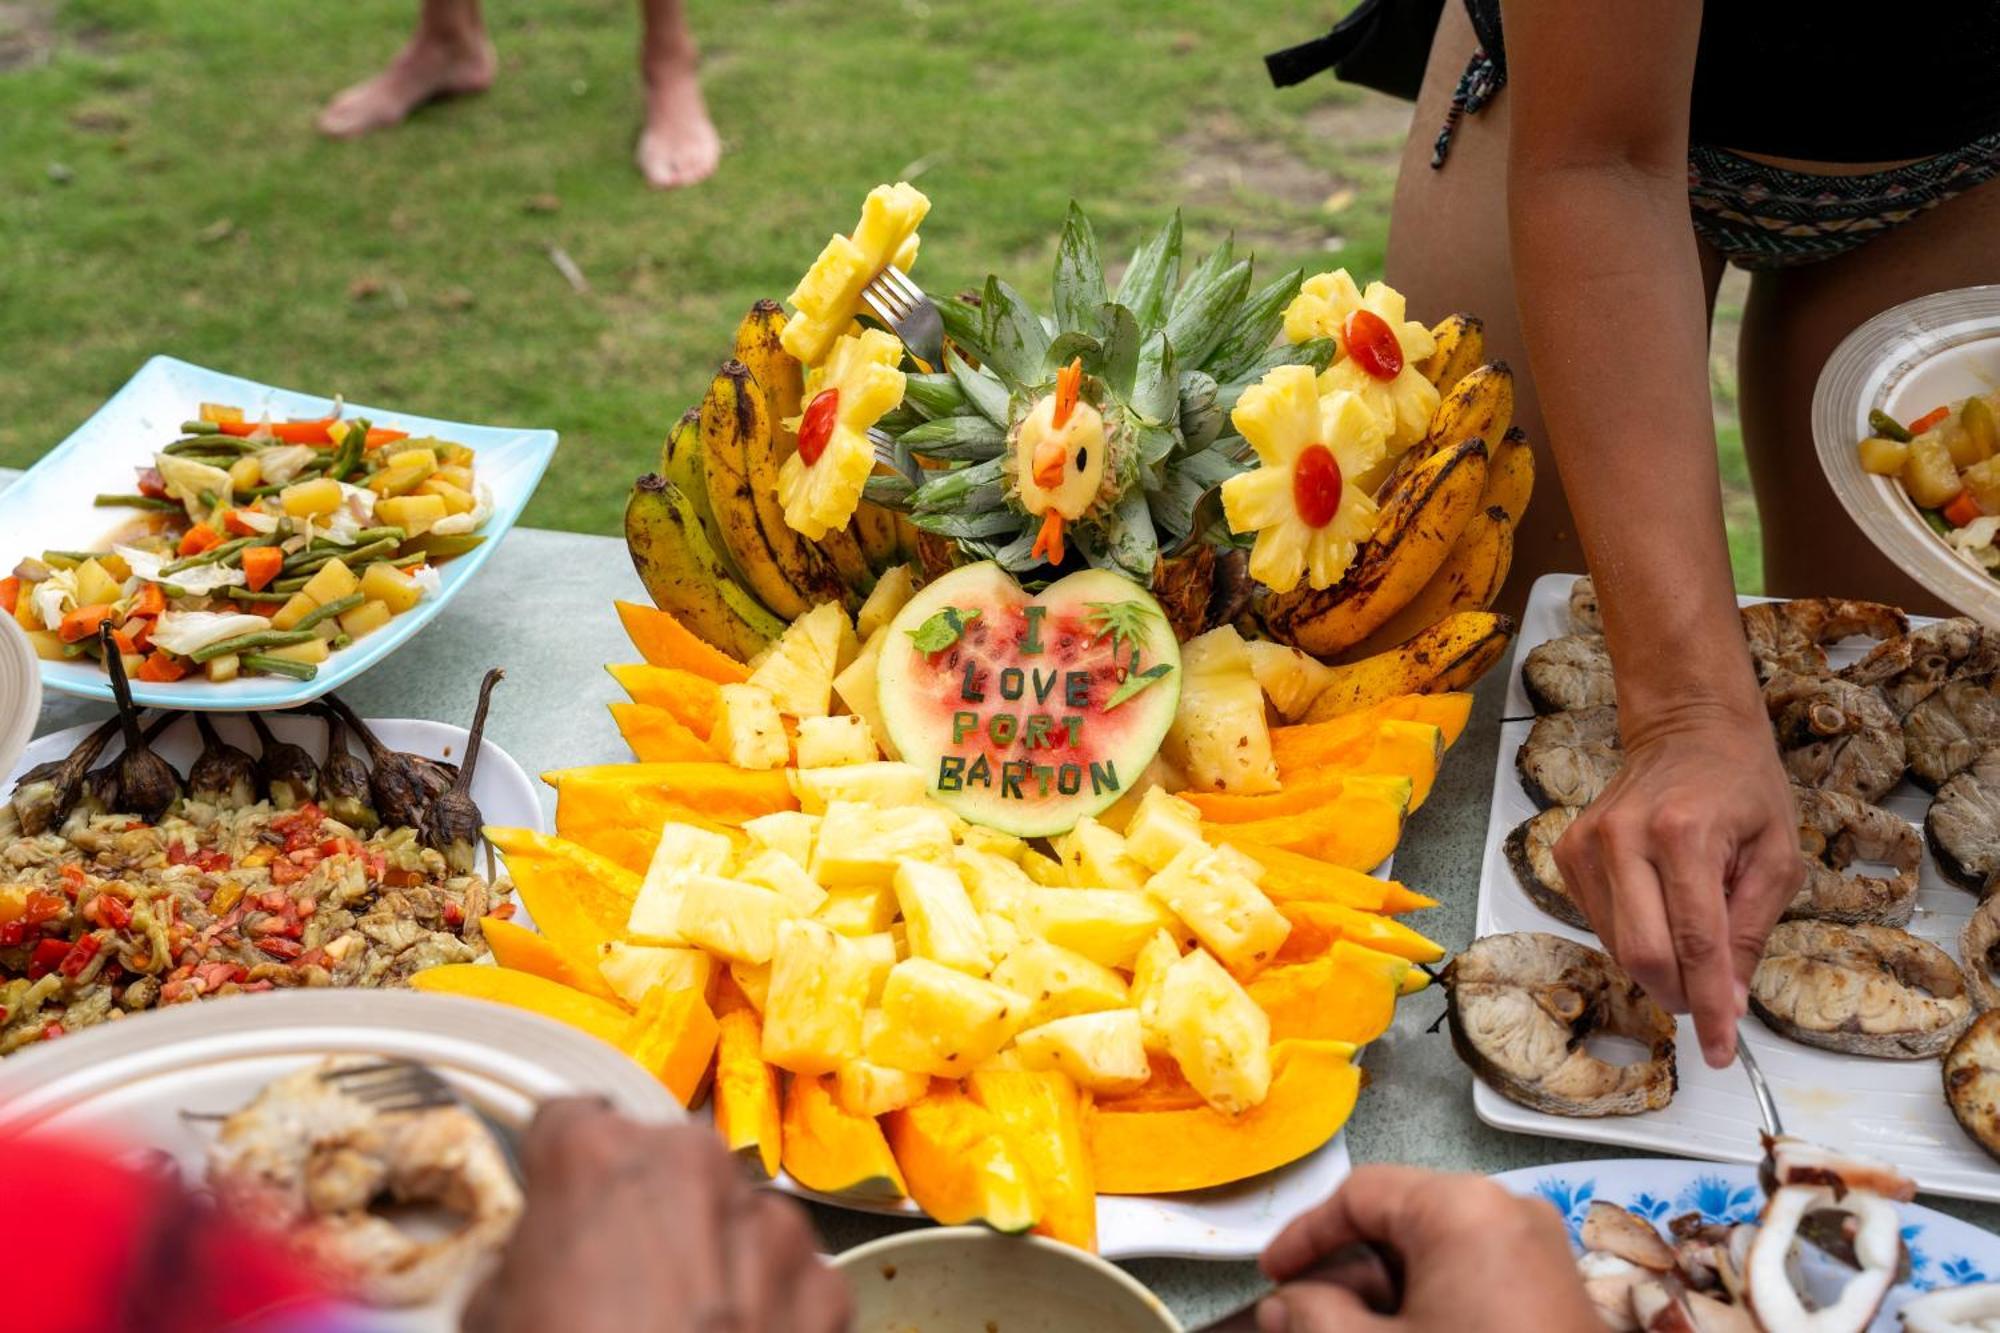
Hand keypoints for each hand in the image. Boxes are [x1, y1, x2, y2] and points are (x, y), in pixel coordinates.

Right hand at [462, 1099, 849, 1332]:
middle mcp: (696, 1166)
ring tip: (682, 1330)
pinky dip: (769, 1310)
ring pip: (735, 1220)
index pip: (569, 1121)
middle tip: (620, 1288)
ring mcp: (772, 1224)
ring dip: (714, 1259)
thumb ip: (517, 1265)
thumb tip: (532, 1266)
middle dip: (647, 1214)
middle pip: (665, 1168)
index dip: (561, 1169)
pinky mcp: (826, 1286)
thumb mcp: (490, 1321)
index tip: (561, 1204)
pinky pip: (791, 1280)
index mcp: (600, 1157)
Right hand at [1256, 1166, 1598, 1332]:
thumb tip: (1282, 1301)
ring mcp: (1538, 1245)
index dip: (1306, 1235)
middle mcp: (1506, 1207)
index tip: (1272, 1277)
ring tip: (1358, 1332)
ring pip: (1436, 1248)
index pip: (1360, 1193)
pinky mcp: (1555, 1284)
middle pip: (1399, 1218)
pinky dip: (1433, 1297)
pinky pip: (1475, 1269)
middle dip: (1349, 1271)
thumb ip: (1317, 1317)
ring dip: (1388, 1289)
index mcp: (1460, 1206)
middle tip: (1311, 1318)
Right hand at [1554, 699, 1801, 1066]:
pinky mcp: (1567, 851)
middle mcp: (1624, 838)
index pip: (1695, 944)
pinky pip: (1599, 922)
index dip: (1710, 1005)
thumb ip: (1749, 931)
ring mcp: (1587, 843)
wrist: (1689, 731)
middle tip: (1709, 1001)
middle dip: (1680, 994)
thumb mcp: (1776, 857)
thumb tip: (1729, 1000)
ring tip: (1691, 936)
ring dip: (1659, 966)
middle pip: (1643, 954)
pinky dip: (1634, 937)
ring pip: (1616, 946)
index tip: (1720, 1050)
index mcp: (1684, 834)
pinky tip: (1659, 910)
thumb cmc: (1742, 787)